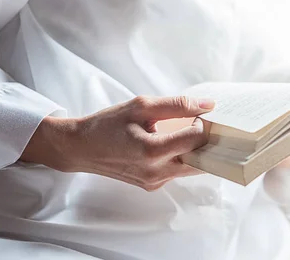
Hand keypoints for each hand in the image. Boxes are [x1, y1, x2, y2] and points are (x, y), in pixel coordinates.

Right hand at [21, 95, 214, 190]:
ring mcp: (155, 182)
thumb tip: (208, 105)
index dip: (203, 123)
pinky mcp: (153, 185)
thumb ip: (177, 105)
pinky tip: (173, 142)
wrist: (80, 148)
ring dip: (196, 150)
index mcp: (152, 151)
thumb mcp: (141, 106)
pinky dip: (183, 157)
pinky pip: (179, 171)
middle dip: (206, 141)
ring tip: (187, 130)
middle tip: (201, 123)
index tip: (197, 113)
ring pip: (192, 168)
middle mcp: (156, 172)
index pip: (196, 139)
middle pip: (201, 159)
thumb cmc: (107, 124)